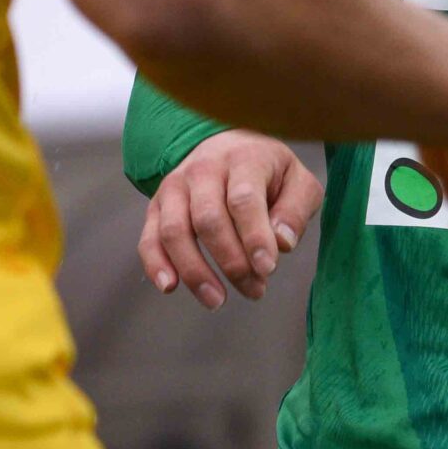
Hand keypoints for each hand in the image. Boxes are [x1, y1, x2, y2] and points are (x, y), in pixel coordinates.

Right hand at [140, 129, 323, 308]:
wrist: (230, 147)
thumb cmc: (271, 173)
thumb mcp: (299, 182)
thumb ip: (295, 211)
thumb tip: (281, 243)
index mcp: (243, 158)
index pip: (244, 200)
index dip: (254, 237)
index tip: (267, 269)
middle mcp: (203, 168)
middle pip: (208, 220)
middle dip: (231, 262)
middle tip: (255, 290)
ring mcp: (175, 186)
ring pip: (174, 231)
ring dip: (195, 271)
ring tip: (217, 301)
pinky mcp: (156, 205)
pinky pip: (149, 238)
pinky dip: (156, 264)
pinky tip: (170, 287)